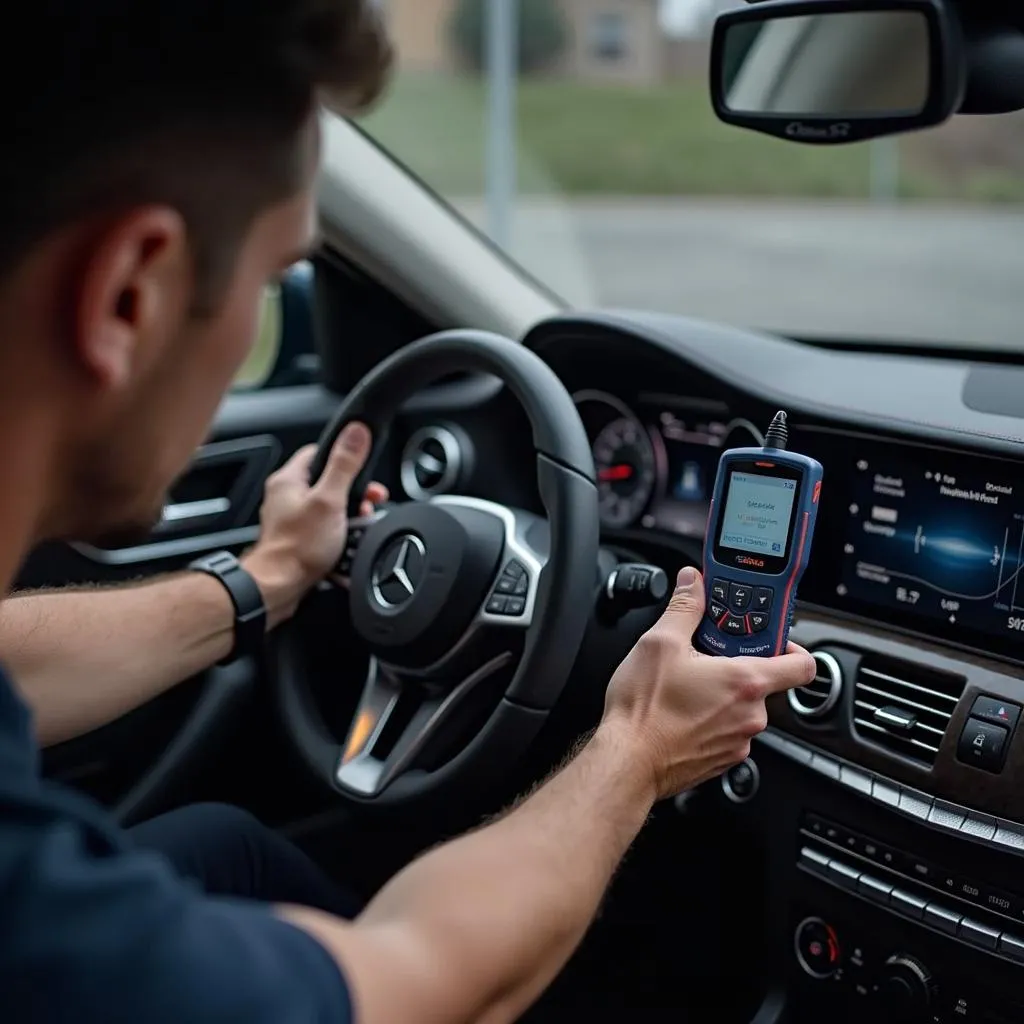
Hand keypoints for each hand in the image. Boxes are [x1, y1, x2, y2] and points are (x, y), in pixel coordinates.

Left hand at [241, 422, 387, 623]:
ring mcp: (291, 520)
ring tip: (357, 529)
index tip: (361, 467)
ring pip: (329, 510)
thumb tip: (356, 432)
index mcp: (289, 480)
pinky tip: (347, 547)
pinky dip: (339, 538)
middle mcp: (286, 497)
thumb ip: (344, 464)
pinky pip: (325, 532)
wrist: (278, 587)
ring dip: (349, 519)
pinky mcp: (297, 541)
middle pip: (329, 483)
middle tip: (367, 504)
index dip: (344, 457)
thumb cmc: (297, 547)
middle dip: (353, 495)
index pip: (319, 452)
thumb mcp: (330, 499)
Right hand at [599, 567, 815, 800]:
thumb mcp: (660, 642)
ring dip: (722, 695)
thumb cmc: (645, 709)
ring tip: (686, 685)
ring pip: (742, 708)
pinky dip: (710, 719)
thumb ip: (685, 607)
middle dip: (737, 666)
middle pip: (764, 683)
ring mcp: (738, 742)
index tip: (768, 638)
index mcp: (746, 681)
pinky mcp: (722, 760)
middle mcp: (751, 715)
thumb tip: (694, 583)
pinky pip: (726, 731)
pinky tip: (680, 711)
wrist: (628, 761)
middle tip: (706, 656)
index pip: (802, 664)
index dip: (791, 646)